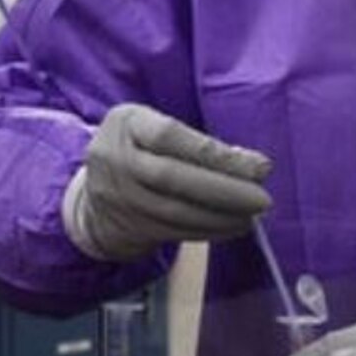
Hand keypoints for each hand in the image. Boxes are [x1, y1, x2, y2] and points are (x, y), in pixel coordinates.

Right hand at [63, 103, 271, 261]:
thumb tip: (255, 166)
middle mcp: (115, 158)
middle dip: (223, 189)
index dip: (214, 153)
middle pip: (170, 176)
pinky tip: (233, 227)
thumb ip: (199, 142)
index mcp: (125, 123)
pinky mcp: (128, 227)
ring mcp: (118, 197)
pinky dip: (208, 231)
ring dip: (220, 216)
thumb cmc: (140, 150)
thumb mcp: (155, 128)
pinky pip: (172, 232)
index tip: (256, 166)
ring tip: (253, 216)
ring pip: (174, 211)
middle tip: (262, 199)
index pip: (169, 136)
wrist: (92, 197)